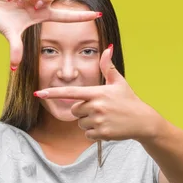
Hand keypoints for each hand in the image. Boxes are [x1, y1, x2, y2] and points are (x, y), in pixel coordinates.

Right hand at [0, 0, 101, 68]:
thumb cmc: (4, 24)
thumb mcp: (11, 36)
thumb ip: (15, 49)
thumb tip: (13, 67)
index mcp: (42, 15)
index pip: (66, 15)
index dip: (81, 16)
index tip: (97, 15)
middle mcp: (39, 1)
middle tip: (36, 5)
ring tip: (18, 1)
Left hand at [34, 46, 161, 141]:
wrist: (143, 121)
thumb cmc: (129, 100)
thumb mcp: (119, 82)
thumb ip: (108, 67)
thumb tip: (107, 48)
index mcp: (97, 92)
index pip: (70, 92)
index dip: (53, 93)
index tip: (38, 93)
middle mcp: (96, 106)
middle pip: (75, 110)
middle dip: (83, 111)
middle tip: (100, 110)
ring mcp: (98, 120)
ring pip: (81, 123)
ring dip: (89, 123)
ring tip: (105, 119)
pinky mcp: (102, 133)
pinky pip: (87, 134)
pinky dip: (95, 133)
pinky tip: (107, 128)